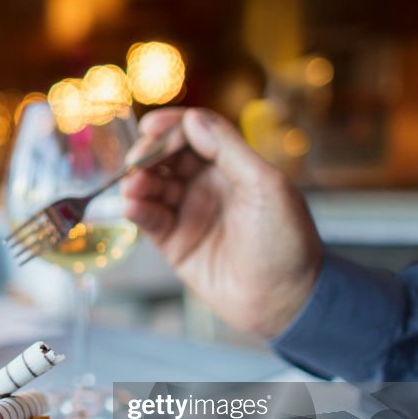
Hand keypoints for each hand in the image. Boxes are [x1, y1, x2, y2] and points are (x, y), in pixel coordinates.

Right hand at [122, 108, 321, 338]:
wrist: (282, 300)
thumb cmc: (285, 242)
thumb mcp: (265, 186)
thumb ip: (228, 149)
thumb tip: (192, 118)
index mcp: (234, 166)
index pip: (196, 133)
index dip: (172, 126)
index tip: (151, 126)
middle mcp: (208, 185)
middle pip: (168, 156)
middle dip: (149, 154)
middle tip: (137, 160)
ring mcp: (189, 213)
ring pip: (154, 186)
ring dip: (139, 182)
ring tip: (133, 186)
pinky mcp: (174, 243)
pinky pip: (150, 219)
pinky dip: (137, 209)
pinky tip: (132, 206)